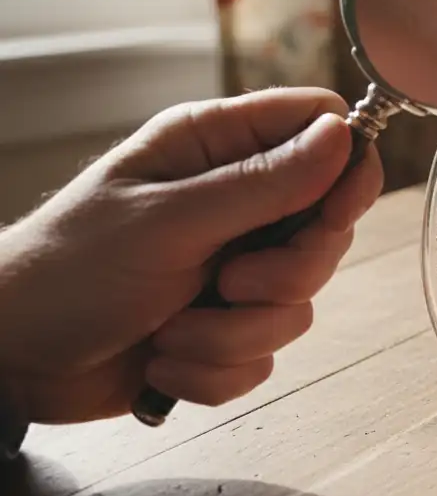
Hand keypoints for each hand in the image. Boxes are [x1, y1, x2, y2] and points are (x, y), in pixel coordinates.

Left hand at [0, 87, 382, 423]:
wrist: (13, 360)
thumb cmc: (70, 270)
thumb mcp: (170, 221)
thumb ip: (263, 184)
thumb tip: (342, 136)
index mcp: (215, 148)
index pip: (318, 128)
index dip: (345, 165)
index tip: (336, 210)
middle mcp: (234, 202)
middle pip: (327, 228)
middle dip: (286, 274)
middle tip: (231, 283)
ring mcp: (234, 267)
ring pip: (300, 302)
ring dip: (238, 332)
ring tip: (173, 329)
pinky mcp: (226, 327)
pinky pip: (267, 353)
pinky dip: (217, 366)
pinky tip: (165, 359)